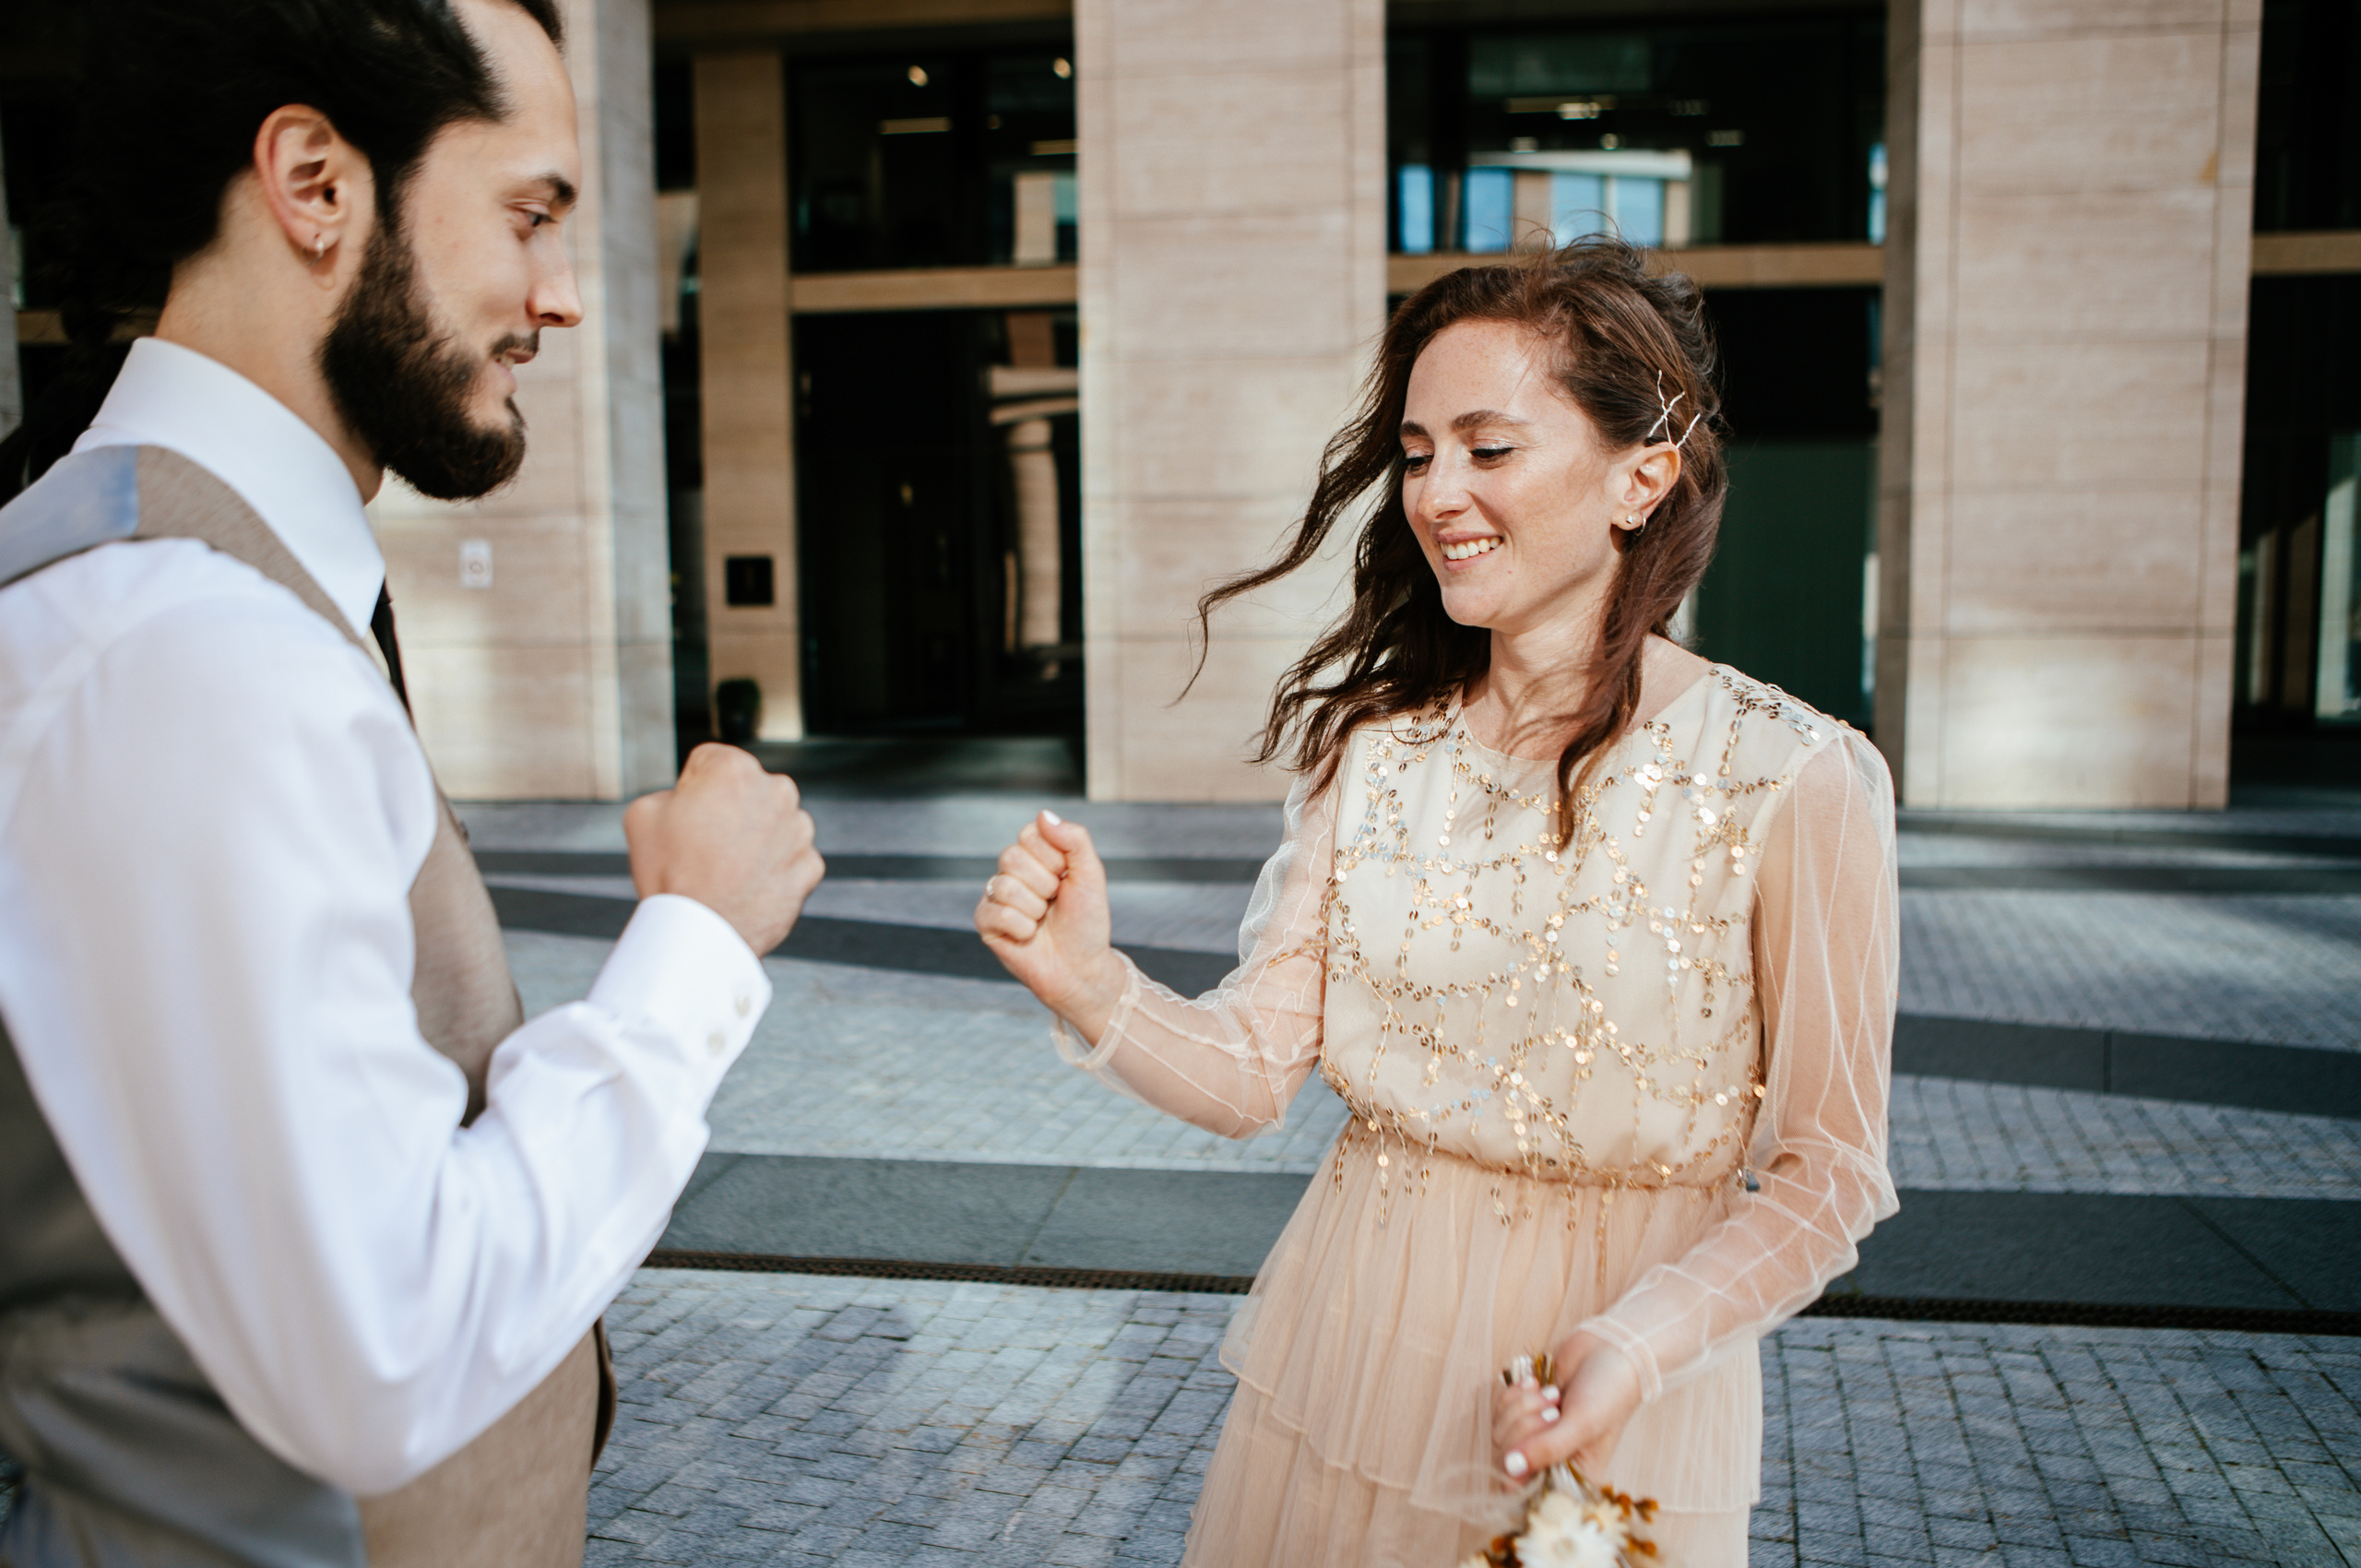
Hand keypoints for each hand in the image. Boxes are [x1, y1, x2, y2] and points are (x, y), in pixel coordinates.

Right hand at [623, 743, 822, 955]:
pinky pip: (789, 858)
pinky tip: (746, 885)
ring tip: (724, 870)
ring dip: (754, 839)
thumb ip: (670, 792)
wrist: (698, 934)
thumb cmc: (670, 876)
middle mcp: (776, 791)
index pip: (711, 763)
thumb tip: (687, 800)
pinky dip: (772, 869)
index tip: (687, 815)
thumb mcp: (642, 813)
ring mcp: (799, 830)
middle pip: (747, 792)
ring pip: (772, 824)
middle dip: (729, 810)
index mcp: (735, 769)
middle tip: (704, 845)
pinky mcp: (810, 865)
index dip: (693, 790)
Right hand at [975, 811, 1127, 1037]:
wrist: (1081, 967)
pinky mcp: (985, 923)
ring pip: (1004, 886)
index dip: (1054, 857)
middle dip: (1044, 884)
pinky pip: (996, 913)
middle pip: (1011, 856)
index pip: (1029, 833)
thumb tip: (1043, 814)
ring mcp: (995, 896)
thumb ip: (1074, 839)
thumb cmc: (1086, 922)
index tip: (1066, 877)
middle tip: (1054, 902)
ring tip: (1042, 921)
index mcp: (1036, 855)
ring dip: (1034, 910)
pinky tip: (1029, 936)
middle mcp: (1012, 871)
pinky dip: (1021, 928)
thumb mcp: (1090, 874)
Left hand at [1494, 1334, 1642, 1483]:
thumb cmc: (1608, 1393)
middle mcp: (1550, 1461)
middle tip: (1555, 1411)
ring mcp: (1535, 1436)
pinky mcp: (1523, 1411)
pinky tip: (1536, 1383)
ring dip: (1522, 1408)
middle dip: (1526, 1429)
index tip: (1530, 1448)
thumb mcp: (1583, 1425)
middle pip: (1508, 1461)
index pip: (1528, 1494)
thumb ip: (1548, 1448)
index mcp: (1571, 1477)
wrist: (1609, 1349)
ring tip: (1553, 1394)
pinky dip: (1514, 1394)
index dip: (1520, 1474)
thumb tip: (1510, 1467)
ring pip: (1501, 1434)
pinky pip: (1499, 1411)